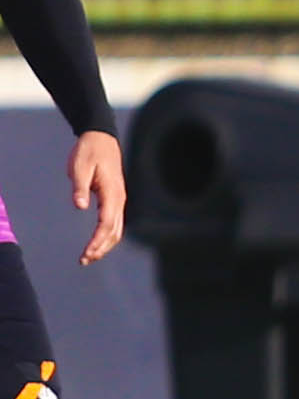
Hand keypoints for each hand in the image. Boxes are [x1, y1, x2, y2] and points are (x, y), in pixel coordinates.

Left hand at [69, 130, 122, 265]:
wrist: (102, 138)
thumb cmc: (89, 151)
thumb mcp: (80, 167)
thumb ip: (79, 187)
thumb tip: (80, 206)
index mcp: (112, 193)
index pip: (106, 224)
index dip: (97, 241)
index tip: (86, 253)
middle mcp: (119, 199)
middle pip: (114, 232)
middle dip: (100, 248)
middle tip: (84, 260)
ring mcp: (119, 200)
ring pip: (117, 230)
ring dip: (104, 245)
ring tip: (89, 256)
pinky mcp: (115, 199)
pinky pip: (114, 223)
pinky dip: (107, 236)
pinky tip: (97, 242)